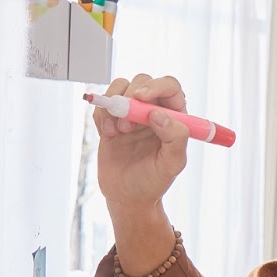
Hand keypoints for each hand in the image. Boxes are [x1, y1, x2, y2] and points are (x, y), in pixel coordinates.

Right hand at [95, 74, 192, 215]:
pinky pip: (103, 103)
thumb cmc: (153, 181)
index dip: (157, 86)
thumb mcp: (172, 164)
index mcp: (175, 117)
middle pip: (142, 81)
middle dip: (131, 98)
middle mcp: (154, 110)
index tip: (141, 97)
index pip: (170, 87)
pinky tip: (108, 136)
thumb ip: (175, 138)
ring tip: (118, 132)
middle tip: (127, 126)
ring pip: (120, 86)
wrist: (127, 195)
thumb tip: (159, 114)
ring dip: (115, 106)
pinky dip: (101, 116)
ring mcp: (132, 113)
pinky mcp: (111, 119)